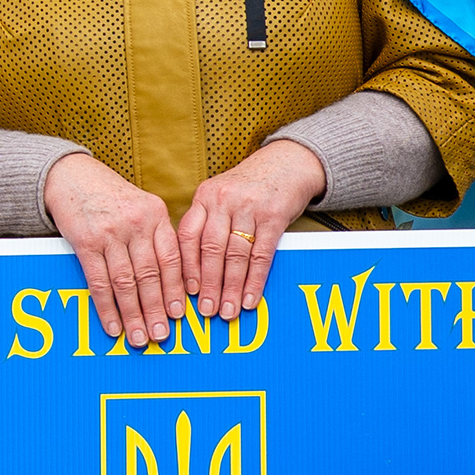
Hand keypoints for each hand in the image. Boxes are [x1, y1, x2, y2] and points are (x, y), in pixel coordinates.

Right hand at [43, 152, 182, 349]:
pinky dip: (107, 308)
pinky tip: (113, 325)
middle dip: (156, 309)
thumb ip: (155, 236)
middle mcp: (136, 223)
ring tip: (140, 338)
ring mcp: (111, 233)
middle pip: (151, 275)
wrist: (70, 175)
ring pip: (127, 282)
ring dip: (134, 314)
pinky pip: (100, 282)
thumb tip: (172, 281)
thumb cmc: (110, 196)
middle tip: (162, 335)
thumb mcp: (141, 206)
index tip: (180, 313)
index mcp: (156, 214)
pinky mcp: (86, 241)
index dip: (176, 289)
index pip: (172, 258)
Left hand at [178, 139, 322, 322]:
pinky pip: (261, 255)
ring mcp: (249, 207)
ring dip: (231, 288)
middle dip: (209, 285)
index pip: (188, 236)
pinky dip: (255, 281)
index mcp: (204, 196)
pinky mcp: (273, 215)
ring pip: (235, 256)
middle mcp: (223, 200)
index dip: (187, 267)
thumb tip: (194, 270)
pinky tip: (250, 298)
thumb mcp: (222, 196)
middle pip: (211, 250)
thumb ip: (207, 223)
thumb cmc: (251, 187)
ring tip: (228, 310)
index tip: (188, 292)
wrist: (287, 163)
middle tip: (206, 310)